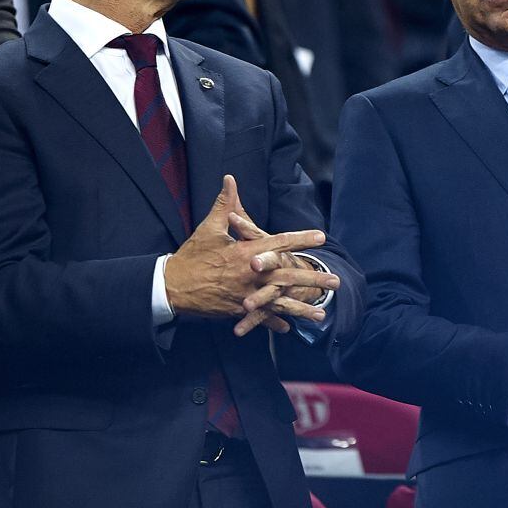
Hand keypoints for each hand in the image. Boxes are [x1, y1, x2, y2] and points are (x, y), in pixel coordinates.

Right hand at [164, 175, 336, 334]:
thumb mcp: (209, 228)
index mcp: (244, 252)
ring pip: (279, 302)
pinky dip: (274, 322)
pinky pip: (261, 317)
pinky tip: (290, 328)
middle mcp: (249, 275)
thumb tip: (230, 179)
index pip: (278, 243)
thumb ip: (224, 204)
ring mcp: (245, 295)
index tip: (321, 236)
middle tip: (335, 281)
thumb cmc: (192, 255)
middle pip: (287, 277)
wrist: (172, 286)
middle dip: (312, 279)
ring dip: (301, 308)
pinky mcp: (237, 309)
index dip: (301, 239)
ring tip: (322, 314)